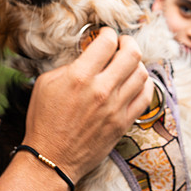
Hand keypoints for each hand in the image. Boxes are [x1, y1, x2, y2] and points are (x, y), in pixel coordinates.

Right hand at [22, 28, 152, 183]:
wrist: (52, 158)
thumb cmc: (44, 120)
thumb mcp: (46, 83)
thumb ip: (69, 65)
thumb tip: (88, 55)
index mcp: (80, 77)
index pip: (107, 42)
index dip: (108, 32)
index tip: (105, 34)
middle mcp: (101, 90)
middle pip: (132, 54)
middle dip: (127, 42)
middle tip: (121, 43)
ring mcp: (116, 108)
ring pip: (142, 73)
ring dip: (136, 63)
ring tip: (126, 63)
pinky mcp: (124, 123)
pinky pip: (146, 97)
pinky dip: (144, 84)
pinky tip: (134, 81)